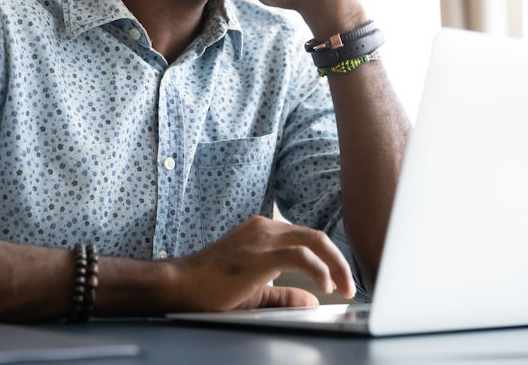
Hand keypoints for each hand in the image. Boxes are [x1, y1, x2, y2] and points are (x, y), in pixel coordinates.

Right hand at [167, 215, 355, 311]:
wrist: (179, 285)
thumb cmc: (209, 288)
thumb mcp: (254, 292)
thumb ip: (283, 294)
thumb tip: (312, 300)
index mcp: (262, 232)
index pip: (306, 238)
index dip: (328, 259)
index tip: (338, 280)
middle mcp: (265, 228)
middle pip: (316, 236)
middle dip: (338, 261)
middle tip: (349, 286)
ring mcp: (262, 238)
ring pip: (314, 241)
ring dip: (335, 265)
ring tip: (343, 287)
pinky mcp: (261, 254)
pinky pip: (302, 256)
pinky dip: (320, 270)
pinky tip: (325, 286)